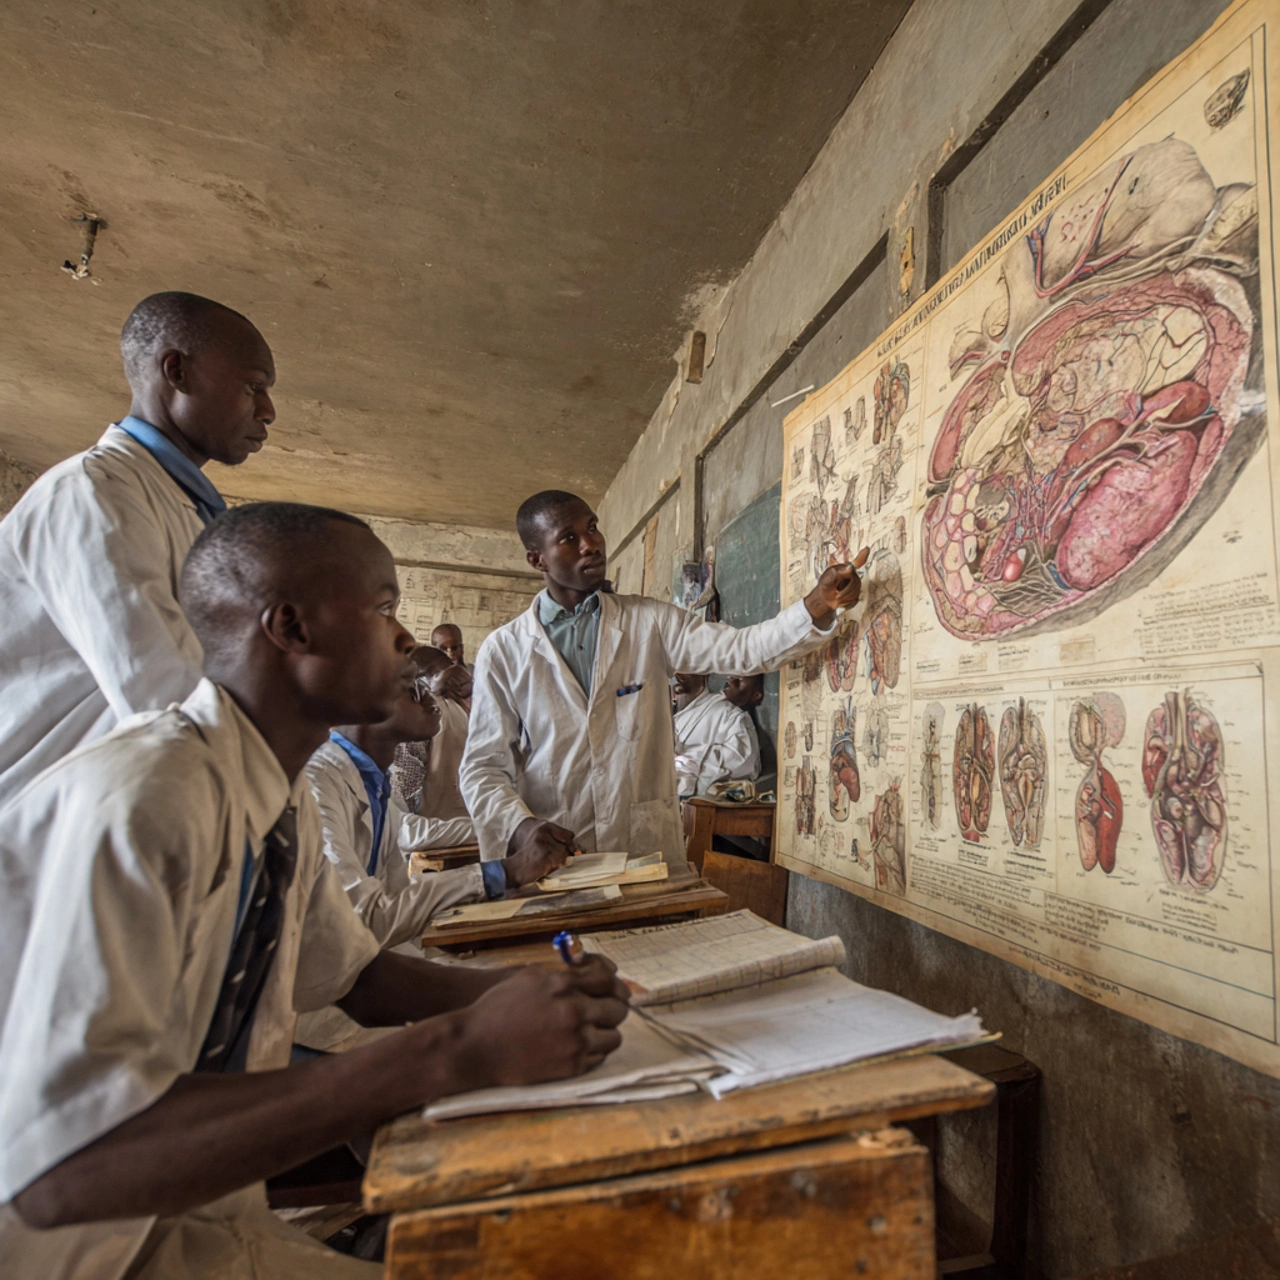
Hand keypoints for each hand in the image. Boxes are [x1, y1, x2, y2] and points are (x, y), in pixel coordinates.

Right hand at [461, 957, 630, 1085]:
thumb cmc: (500, 1006)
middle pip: (617, 1009)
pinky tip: (578, 1046)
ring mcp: (574, 1040)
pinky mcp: (572, 1065)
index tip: (618, 992)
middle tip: (607, 1012)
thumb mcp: (531, 976)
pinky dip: (594, 1052)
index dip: (617, 987)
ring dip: (606, 1033)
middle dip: (614, 1010)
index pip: (609, 981)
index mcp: (564, 984)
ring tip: (593, 1032)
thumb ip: (566, 972)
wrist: (476, 1045)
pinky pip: (600, 1057)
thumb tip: (599, 969)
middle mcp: (574, 1010)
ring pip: (614, 1037)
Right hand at [506, 816, 580, 862]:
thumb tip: (580, 851)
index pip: (569, 835)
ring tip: (544, 863)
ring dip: (558, 862)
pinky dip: (555, 867)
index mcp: (544, 827)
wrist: (512, 869)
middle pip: (569, 845)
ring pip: (565, 855)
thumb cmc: (529, 858)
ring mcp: (545, 843)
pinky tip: (543, 868)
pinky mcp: (545, 855)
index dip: (567, 846)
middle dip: (563, 855)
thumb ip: (560, 843)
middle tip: (547, 859)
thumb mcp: (542, 844)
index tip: (559, 852)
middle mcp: (545, 832)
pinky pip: (561, 862)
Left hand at [803, 547, 869, 626]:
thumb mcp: (828, 579)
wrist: (824, 599)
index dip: (862, 556)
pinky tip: (840, 601)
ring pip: (856, 592)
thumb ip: (838, 573)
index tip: (866, 549)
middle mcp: (852, 575)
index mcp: (845, 569)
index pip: (856, 562)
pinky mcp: (856, 594)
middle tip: (835, 593)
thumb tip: (850, 568)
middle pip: (856, 582)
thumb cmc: (825, 586)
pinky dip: (846, 602)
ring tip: (837, 597)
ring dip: (844, 597)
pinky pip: (854, 599)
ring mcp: (855, 584)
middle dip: (845, 590)